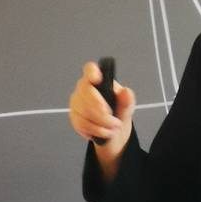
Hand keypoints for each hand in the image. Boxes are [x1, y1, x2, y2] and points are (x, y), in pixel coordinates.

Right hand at [68, 61, 135, 179]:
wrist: (113, 131)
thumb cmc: (119, 112)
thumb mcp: (127, 107)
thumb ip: (127, 100)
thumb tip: (126, 91)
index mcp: (98, 80)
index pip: (90, 69)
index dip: (92, 72)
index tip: (97, 79)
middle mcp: (84, 89)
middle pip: (86, 93)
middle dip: (102, 111)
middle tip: (116, 122)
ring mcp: (76, 102)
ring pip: (83, 111)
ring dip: (101, 124)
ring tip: (113, 129)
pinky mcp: (73, 116)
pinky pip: (80, 123)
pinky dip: (95, 131)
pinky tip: (103, 132)